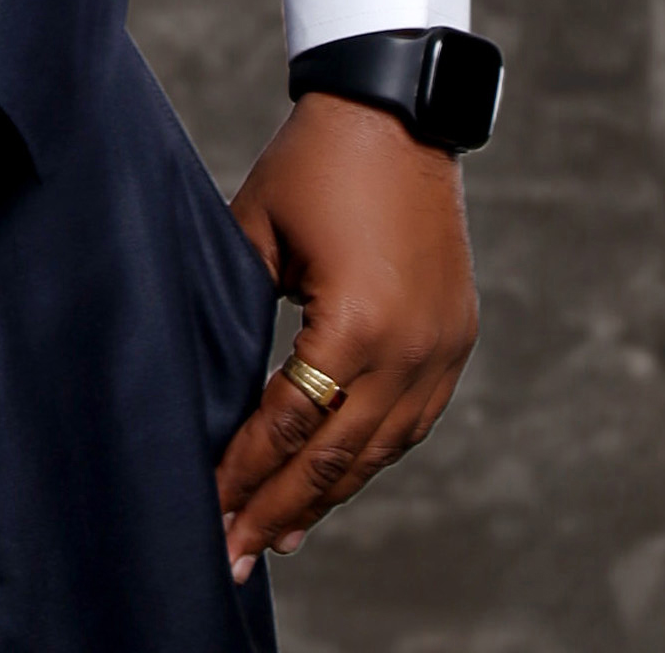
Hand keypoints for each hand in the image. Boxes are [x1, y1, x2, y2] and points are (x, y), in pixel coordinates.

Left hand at [215, 94, 478, 583]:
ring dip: (328, 496)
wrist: (398, 112)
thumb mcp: (257, 227)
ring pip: (380, 451)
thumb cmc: (316, 160)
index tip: (209, 507)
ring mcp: (440, 349)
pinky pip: (412, 422)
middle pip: (337, 457)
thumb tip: (209, 375)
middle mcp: (409, 349)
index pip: (291, 423)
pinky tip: (338, 483)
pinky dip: (372, 458)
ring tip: (278, 534)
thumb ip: (237, 303)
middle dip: (279, 508)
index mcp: (356, 322)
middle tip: (233, 552)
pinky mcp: (455, 339)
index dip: (245, 470)